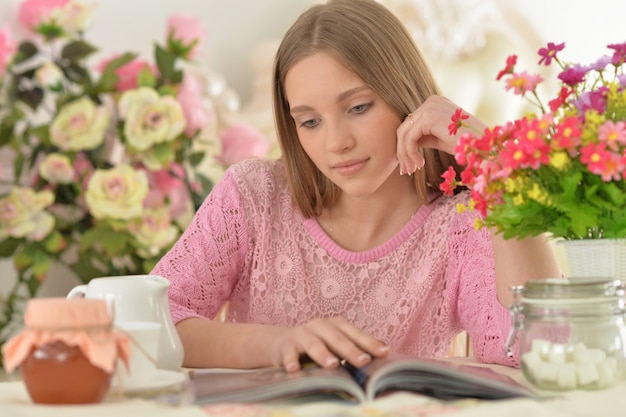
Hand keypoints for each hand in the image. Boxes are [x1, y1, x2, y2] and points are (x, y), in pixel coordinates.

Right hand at [270, 316, 389, 371]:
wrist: (283, 343)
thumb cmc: (318, 344)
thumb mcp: (337, 342)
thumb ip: (356, 347)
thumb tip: (385, 352)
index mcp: (336, 325)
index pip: (355, 333)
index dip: (369, 343)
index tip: (384, 353)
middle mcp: (320, 326)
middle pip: (337, 338)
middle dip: (351, 350)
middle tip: (363, 361)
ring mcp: (302, 335)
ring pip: (314, 344)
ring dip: (323, 354)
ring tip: (333, 365)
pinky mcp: (286, 346)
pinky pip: (289, 354)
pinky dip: (291, 361)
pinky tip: (294, 370)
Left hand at [396, 95, 485, 174]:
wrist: (485, 146)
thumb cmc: (466, 144)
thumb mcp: (440, 138)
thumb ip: (424, 137)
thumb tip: (406, 144)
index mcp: (435, 104)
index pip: (411, 124)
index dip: (405, 145)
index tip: (408, 163)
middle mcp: (431, 101)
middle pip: (405, 127)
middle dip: (402, 151)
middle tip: (406, 169)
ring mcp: (430, 107)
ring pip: (404, 133)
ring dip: (405, 154)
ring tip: (411, 169)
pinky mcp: (429, 117)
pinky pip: (409, 137)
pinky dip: (409, 152)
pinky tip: (419, 164)